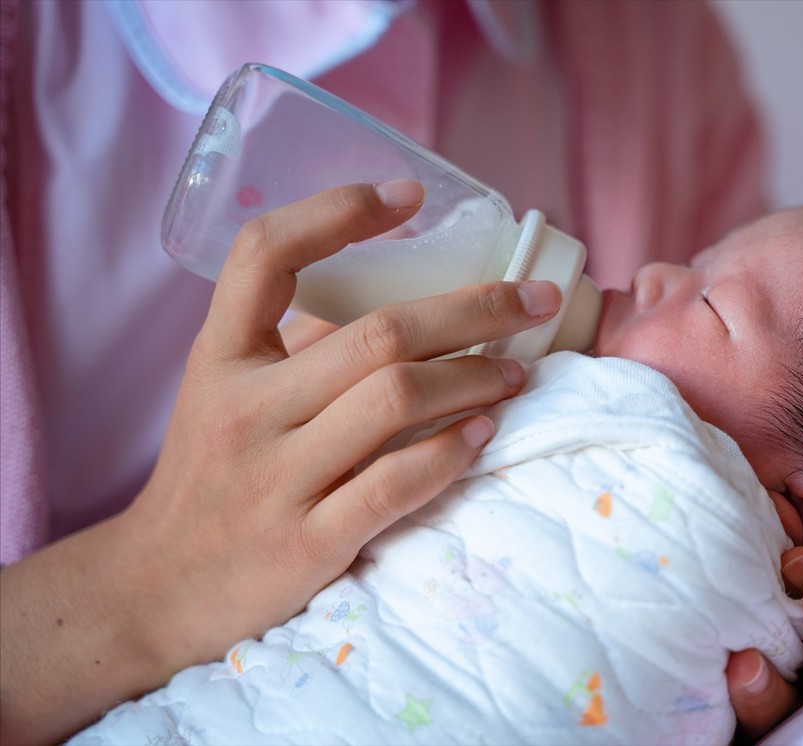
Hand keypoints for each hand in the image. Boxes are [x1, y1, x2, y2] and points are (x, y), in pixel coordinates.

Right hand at [0, 181, 562, 744]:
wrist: (157, 587)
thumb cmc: (213, 475)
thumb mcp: (225, 395)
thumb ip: (295, 346)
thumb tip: (412, 303)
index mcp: (220, 358)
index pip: (266, 256)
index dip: (336, 212)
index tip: (408, 194)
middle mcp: (244, 409)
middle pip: (377, 333)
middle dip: (474, 309)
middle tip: (534, 300)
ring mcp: (274, 479)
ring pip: (396, 400)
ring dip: (476, 378)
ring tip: (520, 371)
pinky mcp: (306, 543)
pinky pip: (396, 484)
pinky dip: (452, 451)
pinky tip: (486, 432)